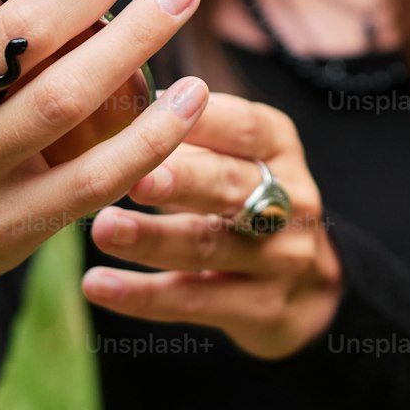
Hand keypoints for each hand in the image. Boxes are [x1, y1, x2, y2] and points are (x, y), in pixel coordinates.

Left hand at [84, 92, 343, 359]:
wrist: (311, 288)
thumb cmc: (244, 202)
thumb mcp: (235, 159)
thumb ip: (186, 136)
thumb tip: (110, 100)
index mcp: (278, 147)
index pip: (245, 127)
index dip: (201, 119)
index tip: (150, 109)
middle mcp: (291, 199)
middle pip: (232, 186)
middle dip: (182, 180)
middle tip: (133, 178)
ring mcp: (282, 258)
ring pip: (210, 245)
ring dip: (153, 238)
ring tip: (102, 229)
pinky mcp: (262, 309)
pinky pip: (196, 301)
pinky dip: (144, 296)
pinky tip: (98, 285)